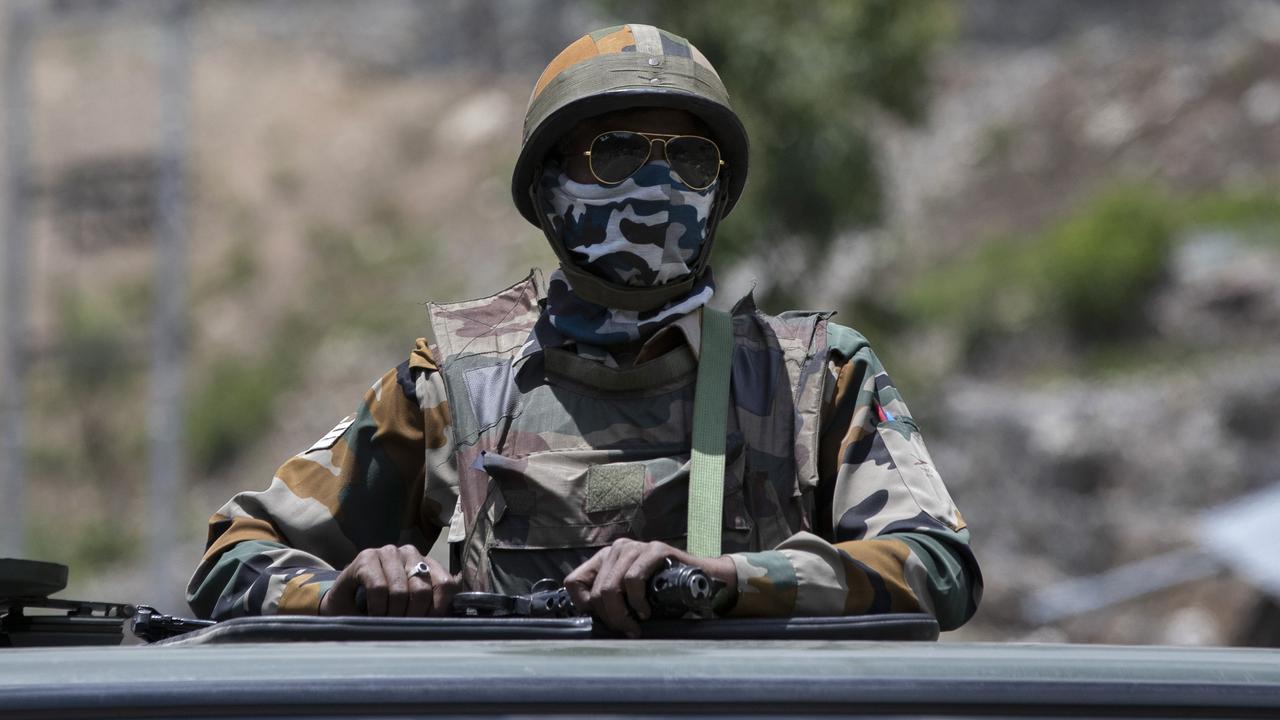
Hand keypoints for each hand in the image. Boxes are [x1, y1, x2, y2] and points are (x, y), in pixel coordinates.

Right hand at [319, 544, 458, 616]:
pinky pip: (379, 588)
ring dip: (392, 614)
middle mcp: (411, 553)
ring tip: (386, 621)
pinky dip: (377, 607)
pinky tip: (373, 614)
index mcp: (427, 564)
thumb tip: (452, 623)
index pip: (446, 585)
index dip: (438, 610)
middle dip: (412, 616)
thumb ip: (431, 608)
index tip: (425, 626)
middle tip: (401, 627)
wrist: (343, 604)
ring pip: (401, 590)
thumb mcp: (410, 609)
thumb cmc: (381, 608)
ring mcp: (388, 552)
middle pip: (423, 590)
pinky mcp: (366, 557)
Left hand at [563, 539, 737, 637]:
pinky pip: (633, 579)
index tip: (603, 619)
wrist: (701, 581)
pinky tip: (646, 612)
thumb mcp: (629, 597)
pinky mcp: (655, 549)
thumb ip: (610, 601)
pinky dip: (638, 601)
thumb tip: (589, 620)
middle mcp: (617, 549)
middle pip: (597, 591)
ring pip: (611, 587)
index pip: (573, 582)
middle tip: (627, 629)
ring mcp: (636, 547)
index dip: (584, 606)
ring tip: (636, 624)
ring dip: (623, 614)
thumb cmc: (663, 593)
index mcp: (605, 558)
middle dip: (611, 618)